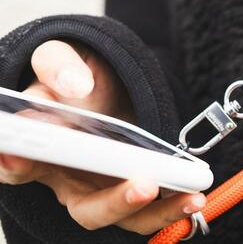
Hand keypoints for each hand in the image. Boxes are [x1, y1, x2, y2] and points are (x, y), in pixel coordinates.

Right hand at [0, 40, 206, 234]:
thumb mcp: (62, 57)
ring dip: (156, 211)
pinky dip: (170, 207)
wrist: (105, 81)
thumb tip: (75, 85)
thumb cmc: (76, 74)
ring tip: (189, 196)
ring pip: (122, 215)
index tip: (19, 159)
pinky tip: (195, 197)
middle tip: (143, 184)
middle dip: (112, 201)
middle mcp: (67, 177)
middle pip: (82, 206)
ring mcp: (100, 187)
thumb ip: (58, 64)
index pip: (18, 165)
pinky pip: (147, 210)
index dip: (14, 166)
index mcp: (39, 148)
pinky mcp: (129, 187)